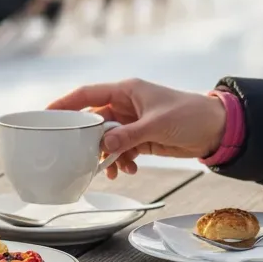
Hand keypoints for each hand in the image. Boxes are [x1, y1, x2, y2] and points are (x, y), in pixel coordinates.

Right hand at [48, 79, 227, 178]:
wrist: (216, 130)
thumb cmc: (191, 115)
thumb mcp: (157, 125)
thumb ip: (128, 135)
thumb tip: (104, 145)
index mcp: (126, 90)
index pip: (86, 94)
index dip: (64, 103)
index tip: (45, 115)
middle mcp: (126, 104)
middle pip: (93, 120)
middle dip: (87, 139)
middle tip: (77, 155)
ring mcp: (133, 122)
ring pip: (106, 139)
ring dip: (106, 155)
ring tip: (111, 171)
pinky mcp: (141, 138)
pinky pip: (121, 149)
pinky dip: (120, 161)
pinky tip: (127, 170)